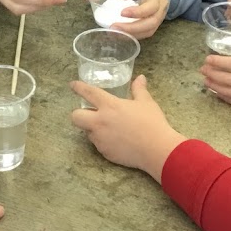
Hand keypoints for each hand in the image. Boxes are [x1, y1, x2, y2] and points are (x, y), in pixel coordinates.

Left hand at [70, 76, 186, 181]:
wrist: (157, 149)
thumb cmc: (152, 122)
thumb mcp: (146, 102)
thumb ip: (139, 89)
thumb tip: (140, 77)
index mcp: (109, 106)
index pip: (88, 93)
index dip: (78, 87)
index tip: (73, 85)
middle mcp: (100, 122)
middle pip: (75, 117)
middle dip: (78, 114)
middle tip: (90, 114)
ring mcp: (100, 139)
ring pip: (87, 132)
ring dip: (94, 129)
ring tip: (110, 129)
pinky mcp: (105, 153)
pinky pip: (99, 145)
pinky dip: (104, 141)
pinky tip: (117, 141)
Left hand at [110, 0, 167, 39]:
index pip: (151, 5)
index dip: (138, 12)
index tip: (122, 13)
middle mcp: (161, 7)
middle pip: (151, 22)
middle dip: (132, 28)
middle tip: (114, 27)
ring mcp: (159, 17)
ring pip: (149, 30)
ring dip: (132, 34)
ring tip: (114, 33)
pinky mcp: (154, 25)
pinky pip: (146, 33)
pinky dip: (134, 36)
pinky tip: (121, 35)